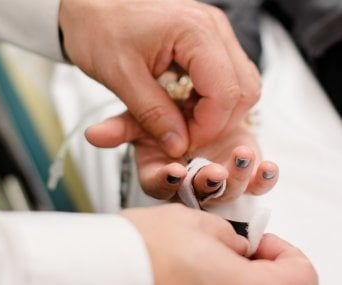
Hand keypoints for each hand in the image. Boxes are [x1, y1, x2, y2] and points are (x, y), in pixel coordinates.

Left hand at [60, 0, 260, 157]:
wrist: (91, 4)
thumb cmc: (99, 27)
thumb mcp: (120, 76)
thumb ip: (152, 114)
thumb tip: (178, 145)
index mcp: (195, 31)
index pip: (226, 93)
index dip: (208, 127)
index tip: (183, 143)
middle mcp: (213, 29)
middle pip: (243, 90)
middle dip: (217, 123)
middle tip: (184, 135)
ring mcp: (213, 34)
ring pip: (240, 86)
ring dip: (216, 113)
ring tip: (182, 121)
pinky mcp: (207, 42)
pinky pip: (226, 79)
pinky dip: (211, 101)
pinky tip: (186, 106)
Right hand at [84, 110, 277, 199]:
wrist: (194, 107)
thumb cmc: (166, 116)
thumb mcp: (142, 118)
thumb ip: (121, 127)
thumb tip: (92, 134)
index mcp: (164, 171)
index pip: (161, 185)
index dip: (167, 181)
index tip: (175, 170)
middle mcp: (191, 179)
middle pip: (198, 192)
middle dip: (206, 184)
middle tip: (212, 172)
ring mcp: (218, 176)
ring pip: (228, 188)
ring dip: (236, 177)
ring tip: (240, 157)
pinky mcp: (242, 171)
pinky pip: (254, 182)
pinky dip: (262, 178)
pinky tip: (267, 167)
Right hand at [122, 204, 317, 284]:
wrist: (108, 264)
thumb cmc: (147, 245)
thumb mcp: (202, 222)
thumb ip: (234, 236)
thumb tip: (242, 247)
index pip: (299, 274)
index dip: (284, 250)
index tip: (261, 240)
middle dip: (264, 265)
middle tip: (241, 248)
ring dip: (241, 273)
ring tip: (215, 255)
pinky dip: (221, 280)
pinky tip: (200, 268)